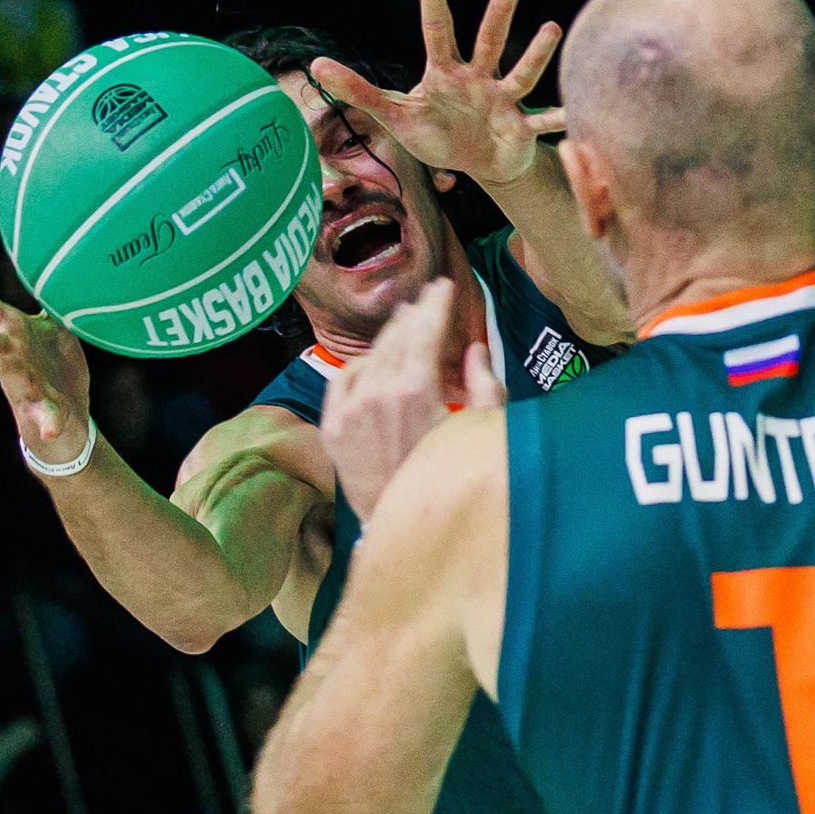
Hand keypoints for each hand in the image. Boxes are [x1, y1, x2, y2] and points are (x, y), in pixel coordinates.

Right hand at [0, 246, 92, 464]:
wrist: (65, 425)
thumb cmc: (52, 369)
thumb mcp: (52, 328)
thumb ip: (44, 300)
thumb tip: (48, 263)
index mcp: (7, 328)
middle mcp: (9, 353)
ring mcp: (25, 383)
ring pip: (7, 372)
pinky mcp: (46, 410)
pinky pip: (47, 414)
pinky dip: (49, 420)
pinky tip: (52, 428)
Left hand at [310, 0, 564, 187]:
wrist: (475, 164)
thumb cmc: (436, 134)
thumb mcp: (393, 114)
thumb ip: (358, 91)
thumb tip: (315, 64)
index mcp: (446, 72)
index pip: (437, 28)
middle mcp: (478, 78)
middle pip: (489, 37)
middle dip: (501, 8)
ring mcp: (503, 101)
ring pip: (520, 73)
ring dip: (534, 54)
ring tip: (551, 28)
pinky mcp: (520, 129)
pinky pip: (540, 123)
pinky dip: (556, 120)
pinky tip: (574, 113)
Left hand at [321, 278, 503, 517]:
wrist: (401, 526)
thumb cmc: (449, 481)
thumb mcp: (478, 433)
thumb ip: (483, 386)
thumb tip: (475, 350)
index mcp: (415, 390)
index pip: (424, 330)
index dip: (435, 304)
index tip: (442, 287)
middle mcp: (376, 393)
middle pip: (395, 338)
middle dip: (413, 315)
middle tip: (424, 300)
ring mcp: (348, 410)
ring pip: (368, 357)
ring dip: (388, 339)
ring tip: (401, 326)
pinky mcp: (331, 428)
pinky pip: (341, 380)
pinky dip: (359, 367)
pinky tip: (372, 363)